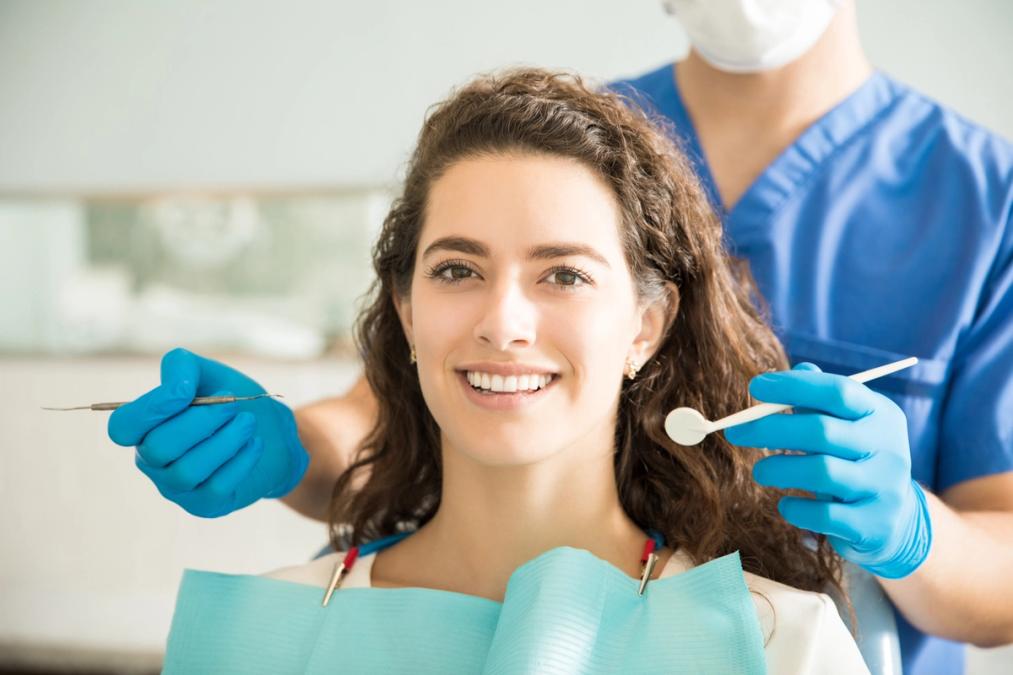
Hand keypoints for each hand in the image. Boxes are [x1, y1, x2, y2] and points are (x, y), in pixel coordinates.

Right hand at [108, 347, 307, 517]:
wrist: (273, 433)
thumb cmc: (230, 401)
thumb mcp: (206, 372)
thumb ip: (182, 367)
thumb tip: (177, 388)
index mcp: (144, 428)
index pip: (122, 428)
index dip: (150, 409)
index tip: (187, 390)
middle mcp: (152, 461)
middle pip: (158, 448)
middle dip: (200, 421)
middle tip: (233, 404)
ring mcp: (177, 487)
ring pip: (187, 470)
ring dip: (225, 440)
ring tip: (248, 422)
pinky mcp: (206, 505)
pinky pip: (216, 487)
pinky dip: (240, 460)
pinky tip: (254, 443)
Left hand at [724, 363, 932, 578]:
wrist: (898, 522)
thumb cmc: (857, 462)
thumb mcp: (849, 427)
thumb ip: (823, 401)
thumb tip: (799, 368)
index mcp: (880, 414)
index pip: (837, 391)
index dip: (794, 386)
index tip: (755, 387)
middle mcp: (888, 448)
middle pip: (822, 431)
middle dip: (770, 429)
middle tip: (736, 433)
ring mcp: (885, 488)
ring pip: (821, 471)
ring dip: (779, 469)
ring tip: (760, 472)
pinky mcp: (874, 525)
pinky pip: (825, 515)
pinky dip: (796, 509)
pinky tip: (786, 504)